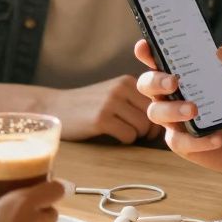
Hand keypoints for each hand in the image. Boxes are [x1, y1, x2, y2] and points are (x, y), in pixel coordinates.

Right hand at [0, 78, 159, 143]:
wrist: (54, 107)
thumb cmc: (89, 104)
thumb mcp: (113, 92)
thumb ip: (136, 99)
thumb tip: (167, 117)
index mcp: (127, 81)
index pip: (158, 101)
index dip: (159, 116)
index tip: (155, 123)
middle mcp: (121, 88)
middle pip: (153, 116)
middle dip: (150, 129)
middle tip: (139, 133)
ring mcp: (110, 103)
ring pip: (143, 127)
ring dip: (137, 136)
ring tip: (123, 132)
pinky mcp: (101, 119)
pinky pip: (128, 136)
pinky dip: (125, 140)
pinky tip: (113, 136)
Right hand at [134, 37, 221, 170]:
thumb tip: (221, 51)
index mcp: (184, 69)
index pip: (157, 57)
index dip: (147, 51)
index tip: (144, 46)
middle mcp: (173, 92)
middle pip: (147, 84)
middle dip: (155, 81)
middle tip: (173, 81)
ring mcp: (175, 118)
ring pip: (156, 113)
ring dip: (172, 110)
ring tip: (194, 110)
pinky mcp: (183, 142)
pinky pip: (179, 141)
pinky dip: (197, 140)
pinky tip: (217, 139)